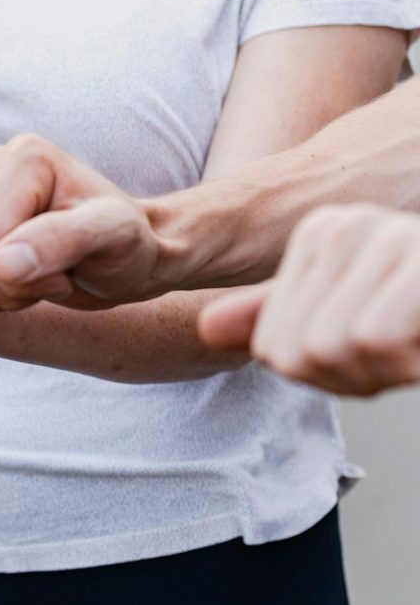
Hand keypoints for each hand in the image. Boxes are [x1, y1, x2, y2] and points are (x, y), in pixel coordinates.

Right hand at [0, 134, 160, 311]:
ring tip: (34, 279)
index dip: (18, 277)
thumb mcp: (113, 239)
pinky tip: (10, 281)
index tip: (65, 272)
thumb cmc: (127, 245)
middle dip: (5, 289)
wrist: (124, 255)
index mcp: (24, 158)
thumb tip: (5, 262)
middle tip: (52, 279)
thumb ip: (63, 242)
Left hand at [199, 205, 419, 395]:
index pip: (272, 349)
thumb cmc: (417, 311)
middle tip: (399, 355)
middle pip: (300, 354)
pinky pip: (373, 339)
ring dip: (385, 372)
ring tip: (414, 345)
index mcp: (318, 235)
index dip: (325, 376)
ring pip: (332, 349)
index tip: (373, 352)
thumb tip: (206, 328)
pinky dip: (405, 362)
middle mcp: (346, 225)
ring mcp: (388, 235)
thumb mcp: (343, 313)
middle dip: (354, 378)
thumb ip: (276, 319)